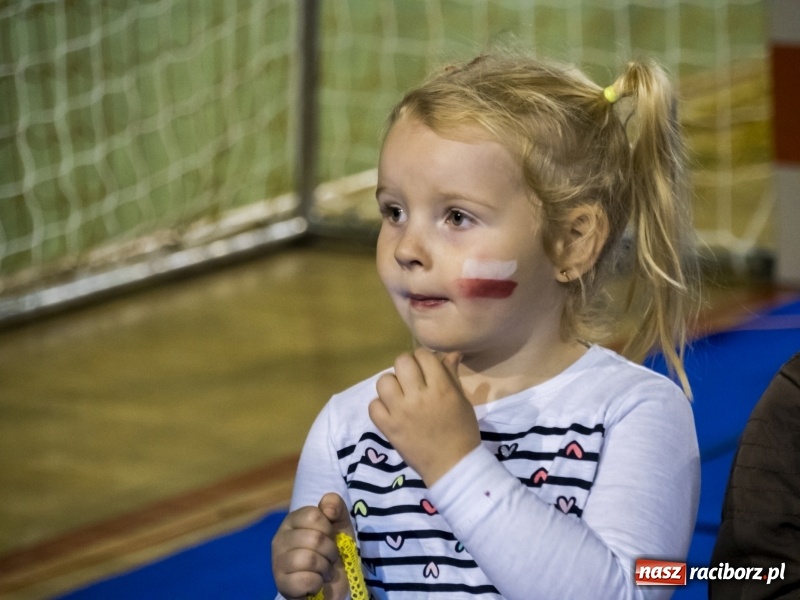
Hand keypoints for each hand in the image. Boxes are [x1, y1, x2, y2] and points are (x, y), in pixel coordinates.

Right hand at [271, 493, 353, 599]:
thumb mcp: (339, 523)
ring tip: (323, 570)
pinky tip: (315, 582)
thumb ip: (335, 505)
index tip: (329, 537)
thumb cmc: (332, 549)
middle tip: (328, 557)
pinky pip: (306, 580)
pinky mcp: (282, 584)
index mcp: (292, 521)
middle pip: (314, 538)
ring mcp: (278, 562)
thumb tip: (327, 509)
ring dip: (325, 567)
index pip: (313, 515)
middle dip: (330, 550)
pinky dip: (317, 582)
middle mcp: (280, 539)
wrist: (331, 583)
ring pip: (309, 559)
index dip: (328, 528)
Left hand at [370, 348, 480, 485]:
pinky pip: (373, 406)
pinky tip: (391, 411)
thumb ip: (451, 375)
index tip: (426, 368)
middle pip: (402, 362)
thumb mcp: (461, 400)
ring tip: (399, 394)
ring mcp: (400, 412)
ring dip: (391, 384)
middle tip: (412, 379)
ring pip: (384, 381)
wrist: (452, 465)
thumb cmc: (462, 431)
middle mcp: (418, 396)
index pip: (423, 356)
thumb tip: (450, 353)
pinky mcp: (388, 427)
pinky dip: (380, 406)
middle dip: (407, 366)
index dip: (423, 358)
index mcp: (441, 388)